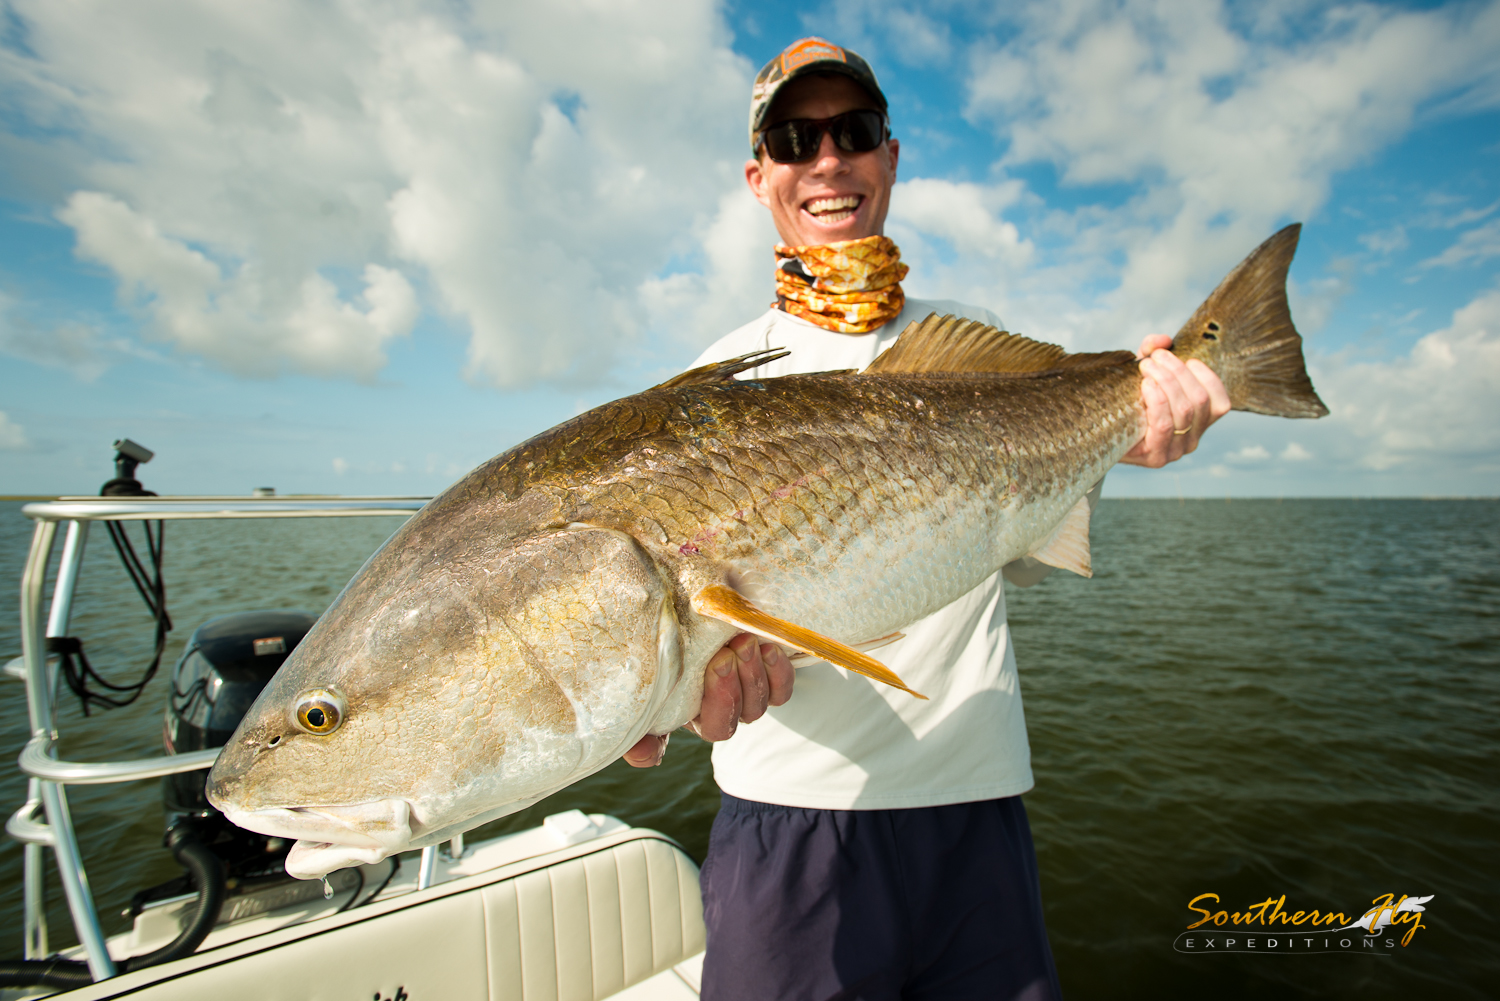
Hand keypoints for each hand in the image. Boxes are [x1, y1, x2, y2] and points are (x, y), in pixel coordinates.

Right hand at [622, 633, 793, 766]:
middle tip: (722, 655)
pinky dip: (777, 671)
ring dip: (751, 676)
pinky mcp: (769, 676)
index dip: (705, 713)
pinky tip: (767, 647)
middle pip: (727, 722)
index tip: (700, 680)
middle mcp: (717, 709)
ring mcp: (746, 694)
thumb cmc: (664, 628)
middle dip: (726, 691)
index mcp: (683, 712)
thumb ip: (638, 706)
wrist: (691, 593)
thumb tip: (644, 756)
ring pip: (757, 705)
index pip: (704, 728)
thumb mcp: (645, 660)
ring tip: (743, 642)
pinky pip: (781, 688)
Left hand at [1120, 334, 1230, 467]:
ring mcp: (1176, 450)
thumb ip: (1153, 351)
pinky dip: (1157, 401)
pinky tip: (1146, 386)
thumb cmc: (1128, 400)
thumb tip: (1164, 340)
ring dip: (1166, 381)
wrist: (1100, 432)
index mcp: (1199, 422)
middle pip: (1199, 400)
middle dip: (1177, 372)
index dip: (1206, 376)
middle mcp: (1193, 439)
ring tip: (1145, 366)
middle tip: (1154, 358)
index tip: (1187, 360)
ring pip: (1184, 410)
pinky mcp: (1156, 457)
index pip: (1220, 402)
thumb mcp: (1144, 372)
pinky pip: (1164, 425)